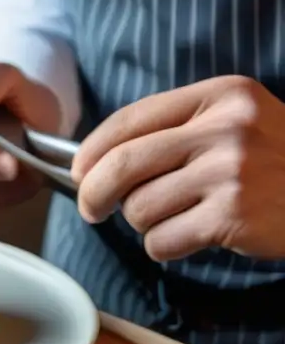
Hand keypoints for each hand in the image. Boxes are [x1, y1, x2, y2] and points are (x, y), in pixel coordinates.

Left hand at [71, 76, 284, 260]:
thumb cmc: (278, 163)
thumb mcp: (238, 123)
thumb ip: (178, 130)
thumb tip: (96, 160)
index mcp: (220, 96)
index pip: (130, 119)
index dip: (93, 150)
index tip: (79, 171)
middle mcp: (225, 128)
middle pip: (122, 165)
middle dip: (93, 192)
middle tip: (90, 209)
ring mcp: (231, 172)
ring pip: (139, 208)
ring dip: (144, 223)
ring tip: (176, 219)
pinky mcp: (233, 216)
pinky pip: (162, 240)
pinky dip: (165, 247)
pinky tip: (192, 238)